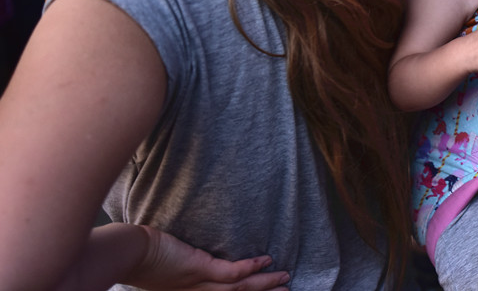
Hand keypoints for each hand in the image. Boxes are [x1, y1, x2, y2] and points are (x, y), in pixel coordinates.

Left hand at [125, 225, 289, 290]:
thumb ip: (180, 265)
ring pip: (240, 288)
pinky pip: (232, 272)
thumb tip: (194, 256)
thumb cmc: (139, 257)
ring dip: (265, 283)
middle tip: (285, 290)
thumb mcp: (163, 266)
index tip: (262, 289)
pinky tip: (267, 260)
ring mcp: (199, 284)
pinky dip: (251, 267)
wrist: (127, 254)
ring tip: (284, 278)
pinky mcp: (199, 268)